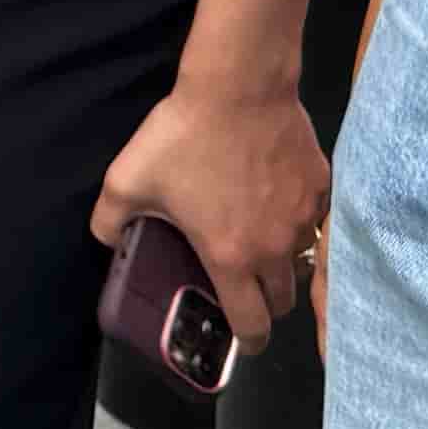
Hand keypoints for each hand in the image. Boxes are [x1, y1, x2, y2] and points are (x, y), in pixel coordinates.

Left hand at [91, 68, 327, 350]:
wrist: (240, 86)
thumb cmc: (183, 137)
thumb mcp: (126, 182)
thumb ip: (109, 222)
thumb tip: (105, 240)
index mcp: (231, 258)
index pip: (252, 325)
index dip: (248, 342)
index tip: (242, 341)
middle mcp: (275, 247)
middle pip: (282, 300)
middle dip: (265, 305)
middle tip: (244, 288)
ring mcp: (304, 217)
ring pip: (301, 258)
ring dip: (282, 261)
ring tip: (259, 241)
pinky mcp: (323, 186)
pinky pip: (314, 218)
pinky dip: (298, 220)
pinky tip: (276, 199)